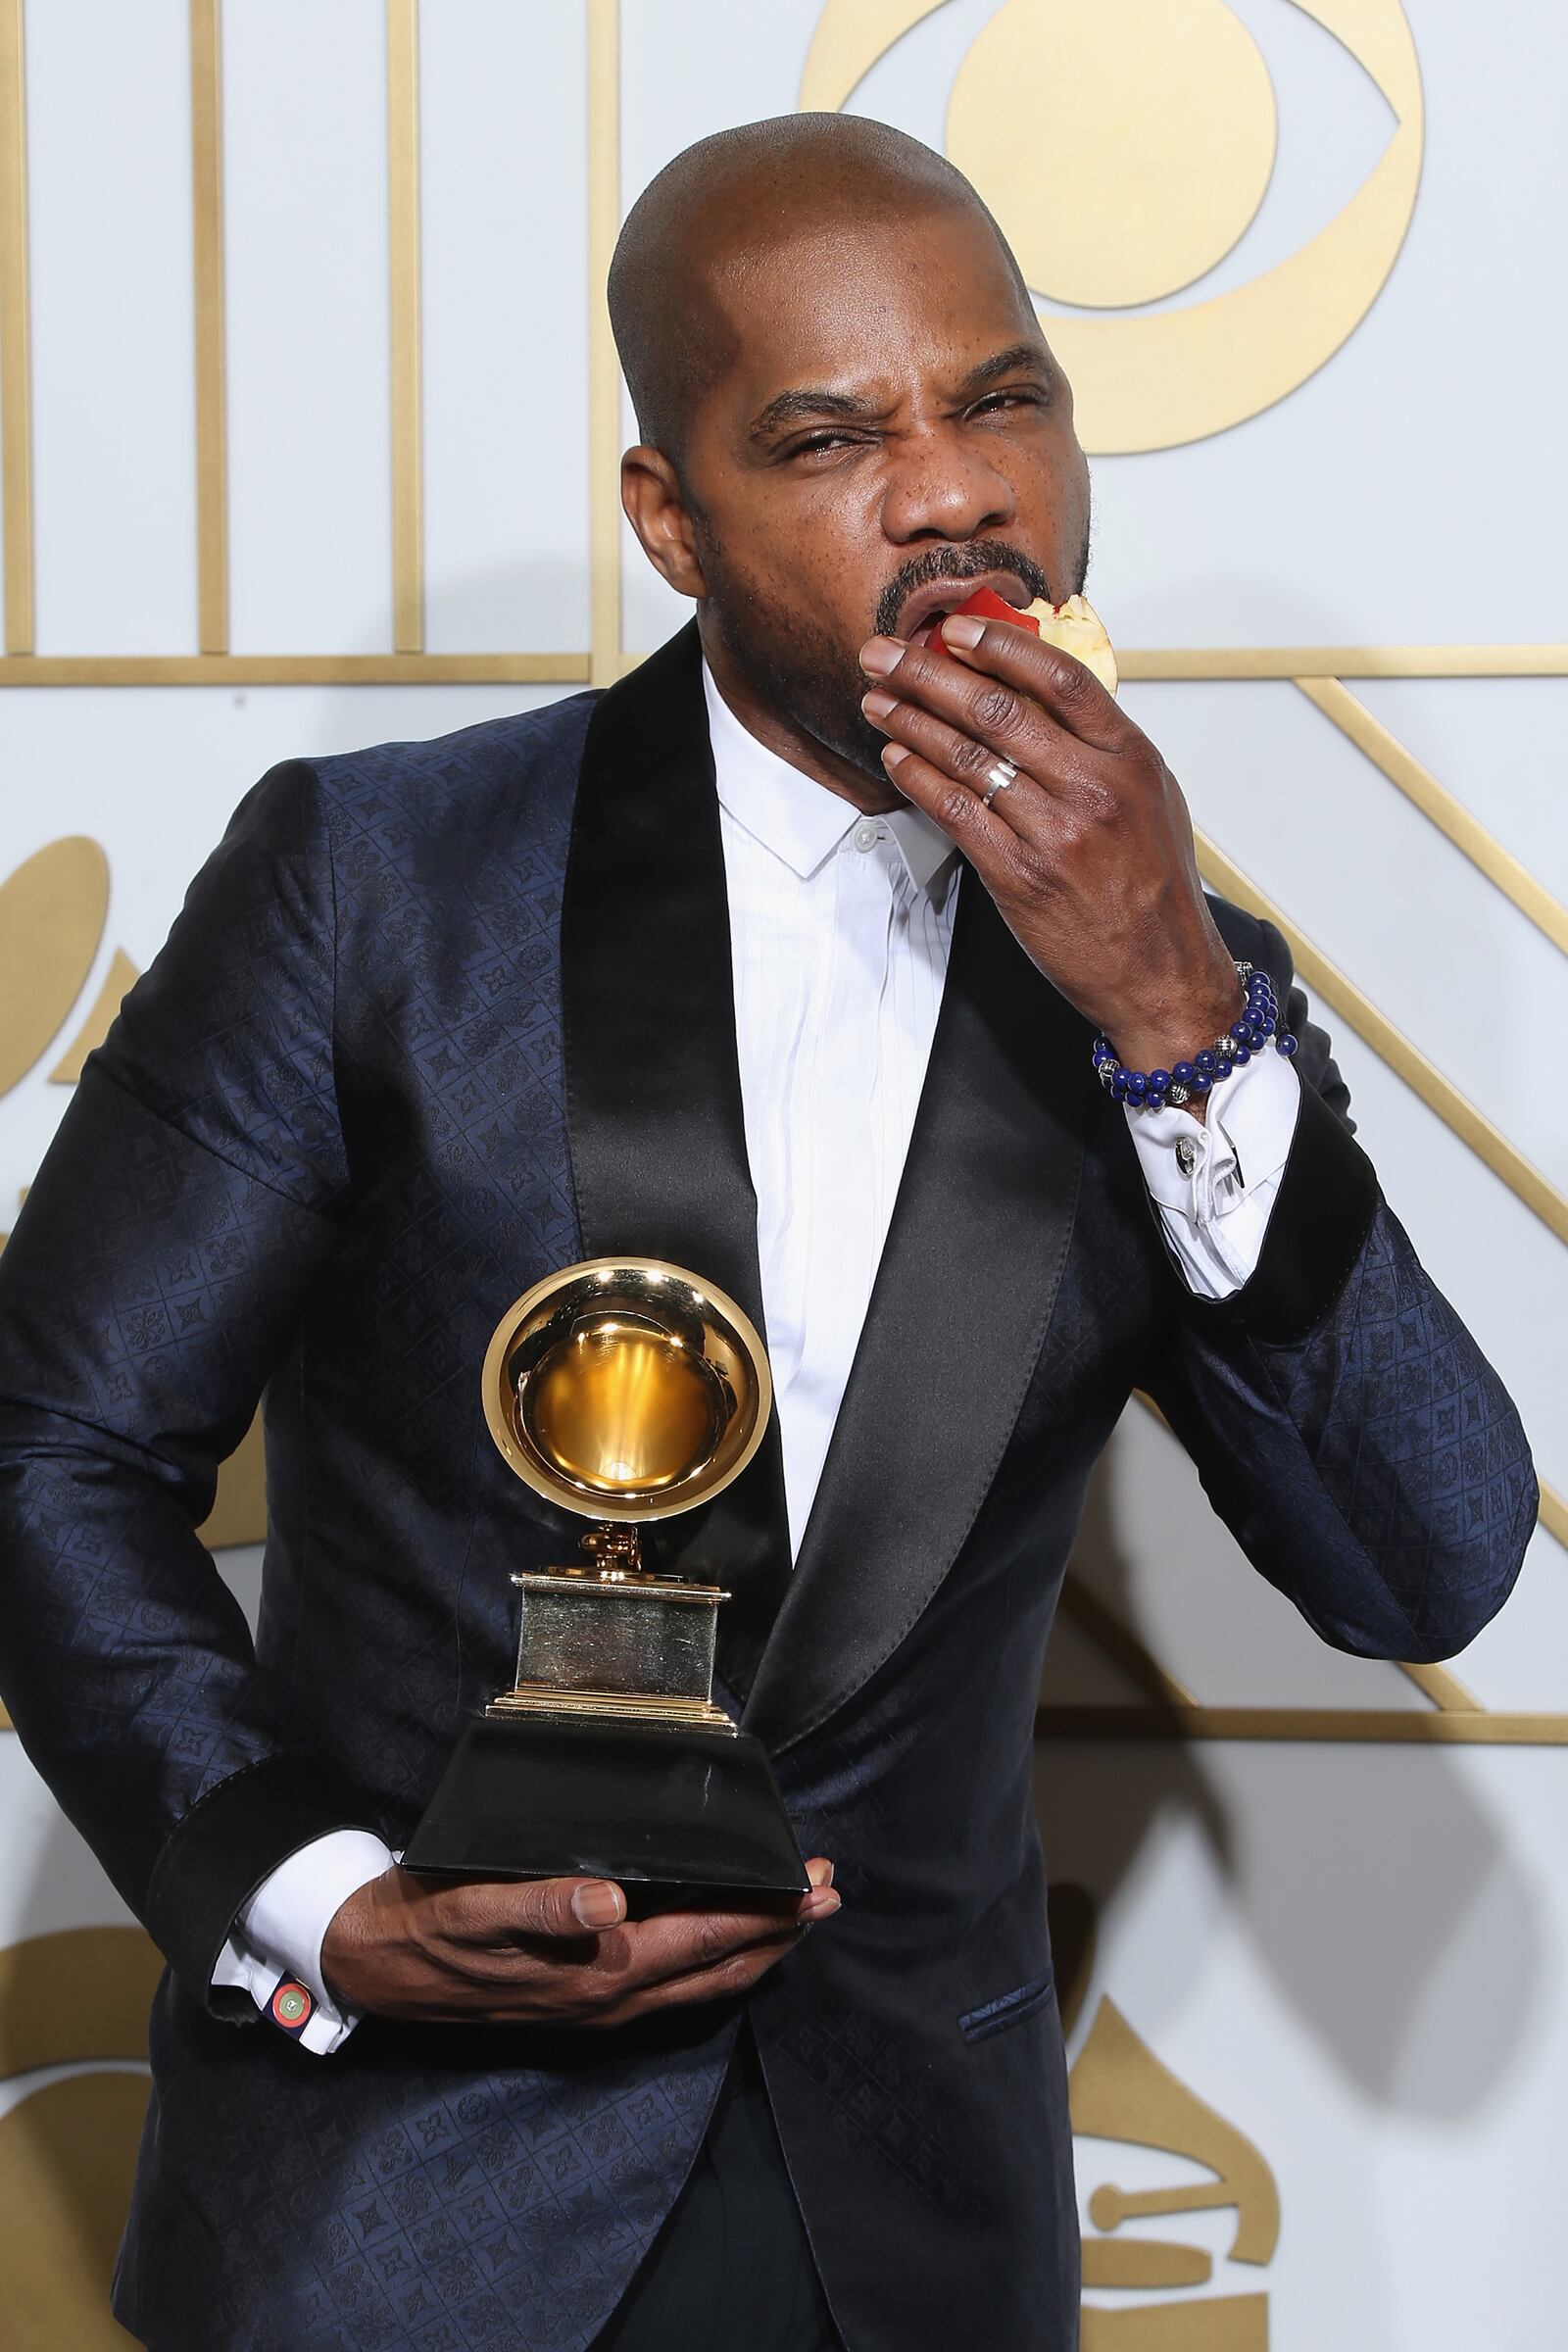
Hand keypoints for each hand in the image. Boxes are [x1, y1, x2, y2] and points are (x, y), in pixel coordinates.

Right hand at [320, 1859, 839, 2026]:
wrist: (377, 1964)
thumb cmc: (431, 1922)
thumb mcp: (478, 1906)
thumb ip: (545, 1906)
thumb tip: (611, 1904)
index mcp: (598, 1970)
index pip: (704, 1937)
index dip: (765, 1913)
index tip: (814, 1885)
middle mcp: (609, 1996)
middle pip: (717, 1964)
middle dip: (778, 1931)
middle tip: (829, 1892)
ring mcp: (598, 2006)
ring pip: (699, 1982)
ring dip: (753, 1948)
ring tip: (795, 1918)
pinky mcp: (583, 2000)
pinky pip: (668, 1987)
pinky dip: (710, 1962)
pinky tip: (719, 1943)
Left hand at [859, 615, 1240, 1084]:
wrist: (1161, 973)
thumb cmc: (1154, 887)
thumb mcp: (1151, 797)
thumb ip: (1100, 746)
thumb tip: (1037, 694)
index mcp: (1129, 758)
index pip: (1058, 677)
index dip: (999, 644)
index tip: (954, 627)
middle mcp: (1093, 789)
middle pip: (998, 710)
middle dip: (927, 674)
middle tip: (885, 654)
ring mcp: (1054, 834)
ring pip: (967, 759)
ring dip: (910, 721)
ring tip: (878, 700)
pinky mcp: (1020, 877)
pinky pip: (957, 813)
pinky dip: (918, 779)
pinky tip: (896, 757)